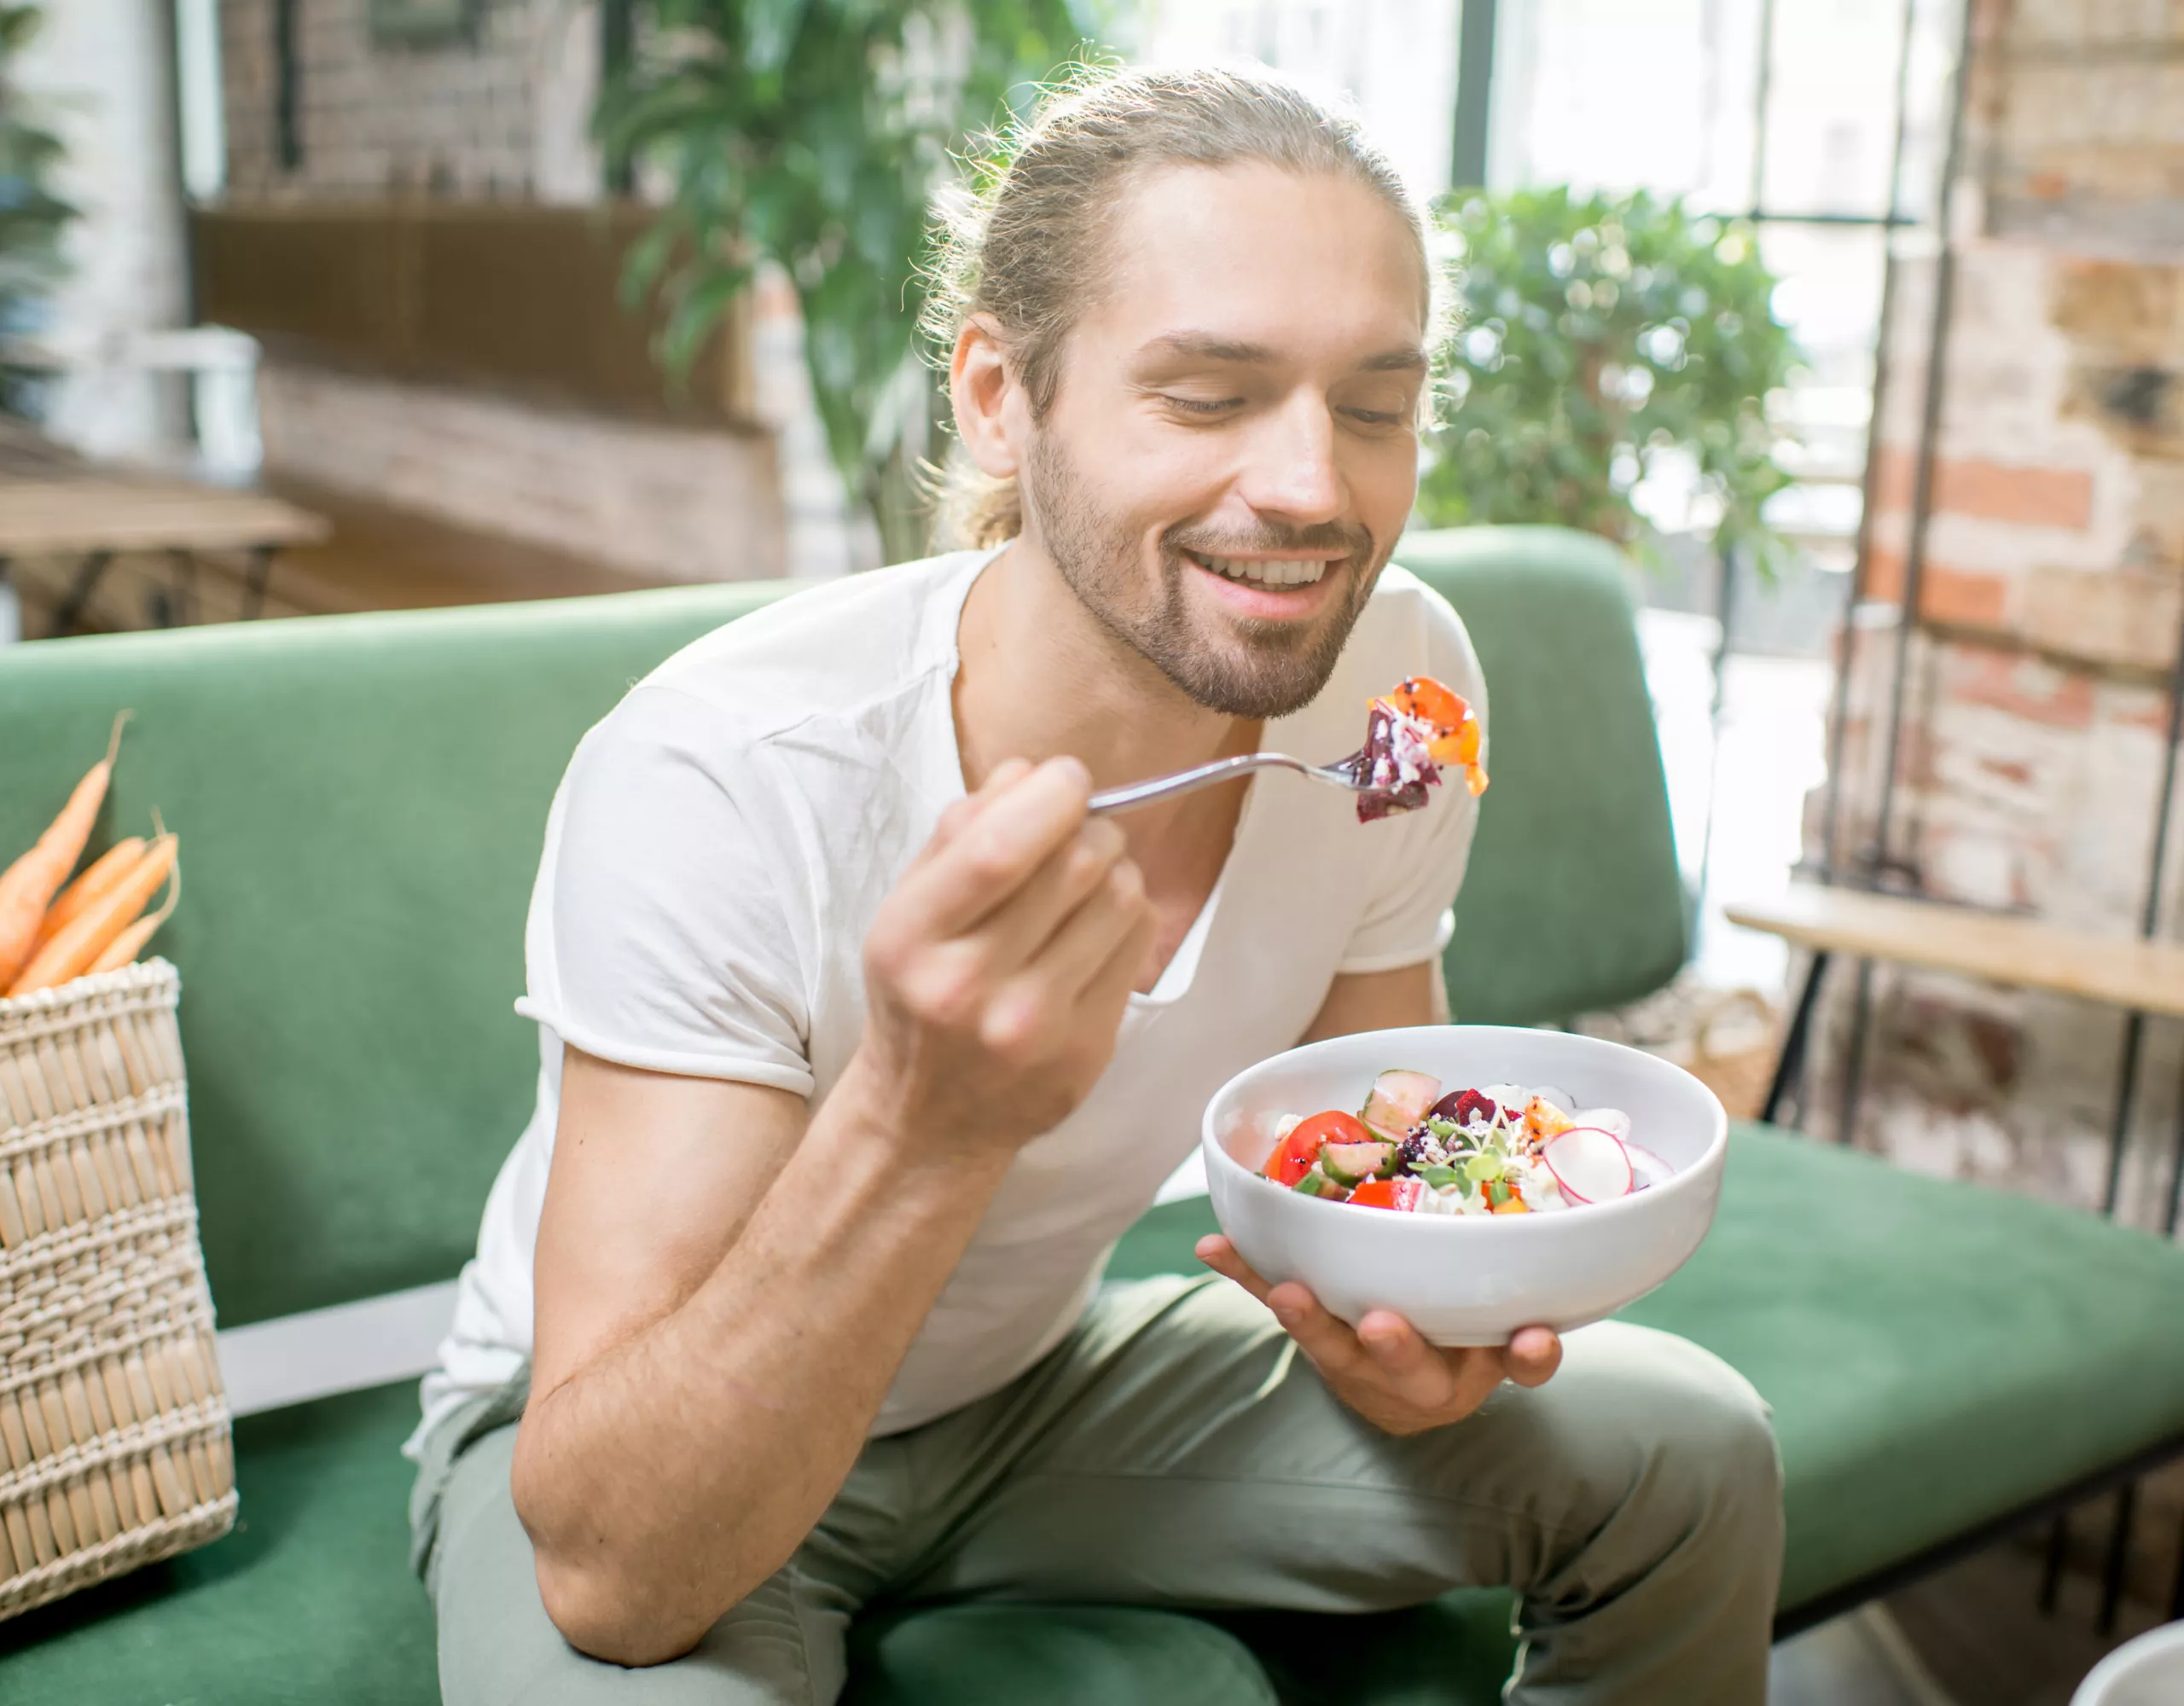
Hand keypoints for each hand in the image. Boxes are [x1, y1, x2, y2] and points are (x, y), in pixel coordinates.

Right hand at [858, 756, 1155, 1158]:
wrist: (929, 1119)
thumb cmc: (919, 995)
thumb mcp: (908, 910)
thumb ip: (959, 835)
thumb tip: (1030, 773)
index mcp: (911, 940)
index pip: (998, 849)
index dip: (1050, 796)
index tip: (1067, 778)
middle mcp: (970, 987)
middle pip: (1075, 865)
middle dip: (1090, 826)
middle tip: (1078, 829)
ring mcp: (1034, 1026)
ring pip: (1119, 898)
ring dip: (1114, 867)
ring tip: (1085, 882)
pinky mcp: (1086, 1050)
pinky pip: (1138, 944)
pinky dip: (1127, 915)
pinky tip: (1095, 928)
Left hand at [1196, 1235, 1561, 1434]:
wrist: (1398, 1396)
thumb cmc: (1460, 1345)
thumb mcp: (1499, 1337)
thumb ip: (1524, 1320)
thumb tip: (1552, 1281)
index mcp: (1479, 1368)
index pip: (1516, 1366)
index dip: (1526, 1356)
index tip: (1532, 1337)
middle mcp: (1420, 1376)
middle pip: (1412, 1370)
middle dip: (1397, 1348)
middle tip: (1382, 1324)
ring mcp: (1359, 1362)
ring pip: (1334, 1348)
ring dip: (1308, 1320)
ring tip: (1286, 1293)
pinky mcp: (1315, 1339)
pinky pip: (1275, 1301)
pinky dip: (1245, 1272)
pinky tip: (1213, 1245)